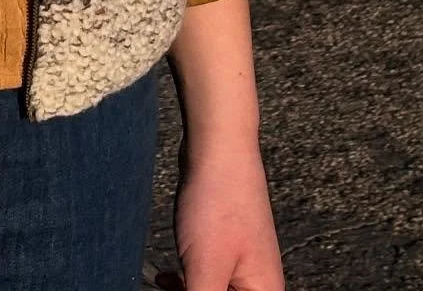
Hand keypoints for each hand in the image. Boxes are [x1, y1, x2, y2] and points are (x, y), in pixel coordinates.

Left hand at [154, 139, 283, 290]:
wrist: (218, 146)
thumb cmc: (218, 204)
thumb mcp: (205, 269)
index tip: (188, 290)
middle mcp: (258, 284)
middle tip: (168, 288)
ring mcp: (242, 264)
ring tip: (164, 286)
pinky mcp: (224, 248)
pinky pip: (208, 279)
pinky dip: (188, 283)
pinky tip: (167, 278)